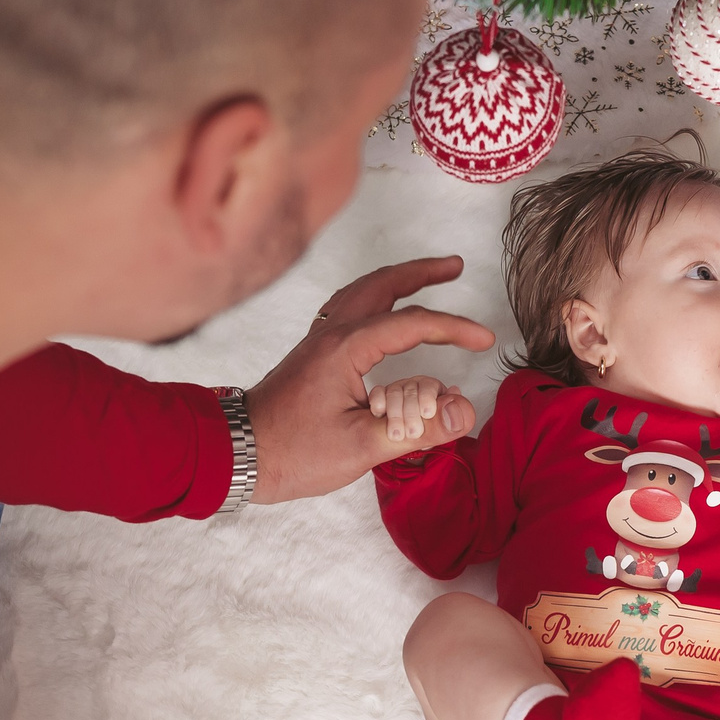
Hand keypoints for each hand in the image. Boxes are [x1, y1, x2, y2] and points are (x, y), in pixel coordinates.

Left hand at [245, 257, 494, 503]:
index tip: (484, 339)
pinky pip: (347, 308)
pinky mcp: (312, 355)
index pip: (413, 324)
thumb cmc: (292, 451)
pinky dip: (373, 297)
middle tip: (455, 266)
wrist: (235, 452)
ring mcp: (319, 341)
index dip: (454, 329)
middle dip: (422, 272)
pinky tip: (381, 308)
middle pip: (382, 285)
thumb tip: (464, 411)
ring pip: (362, 292)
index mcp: (346, 348)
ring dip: (397, 279)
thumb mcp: (361, 446)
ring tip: (428, 276)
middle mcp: (332, 334)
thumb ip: (416, 427)